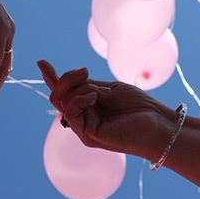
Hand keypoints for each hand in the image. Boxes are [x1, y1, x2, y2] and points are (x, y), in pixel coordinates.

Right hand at [37, 60, 176, 159]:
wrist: (158, 122)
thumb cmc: (139, 107)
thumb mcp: (109, 89)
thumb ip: (87, 86)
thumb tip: (68, 79)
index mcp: (88, 109)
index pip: (63, 94)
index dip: (52, 78)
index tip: (41, 62)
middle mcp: (83, 120)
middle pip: (58, 97)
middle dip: (66, 79)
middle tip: (85, 71)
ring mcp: (84, 129)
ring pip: (63, 103)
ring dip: (80, 89)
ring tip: (103, 91)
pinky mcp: (89, 136)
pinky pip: (71, 113)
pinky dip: (80, 99)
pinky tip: (97, 96)